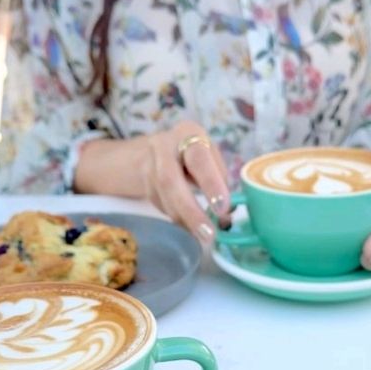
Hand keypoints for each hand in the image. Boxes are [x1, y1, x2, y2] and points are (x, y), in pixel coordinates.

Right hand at [145, 120, 229, 241]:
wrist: (156, 149)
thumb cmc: (194, 154)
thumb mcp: (210, 157)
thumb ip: (220, 182)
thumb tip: (226, 219)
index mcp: (188, 133)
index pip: (198, 159)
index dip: (210, 184)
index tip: (223, 209)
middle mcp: (163, 146)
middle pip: (170, 181)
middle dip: (191, 212)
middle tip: (209, 234)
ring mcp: (149, 166)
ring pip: (163, 198)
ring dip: (185, 220)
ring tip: (204, 236)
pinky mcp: (145, 185)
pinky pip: (161, 206)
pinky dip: (179, 220)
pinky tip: (191, 227)